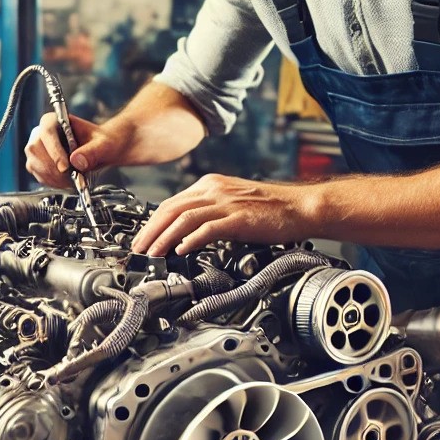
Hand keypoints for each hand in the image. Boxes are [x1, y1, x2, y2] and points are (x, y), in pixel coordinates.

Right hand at [24, 112, 127, 187]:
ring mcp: (39, 149)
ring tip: (71, 180)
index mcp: (55, 120)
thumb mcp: (104, 144)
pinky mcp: (39, 164)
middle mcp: (42, 133)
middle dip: (52, 167)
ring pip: (34, 164)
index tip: (65, 167)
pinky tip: (66, 182)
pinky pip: (39, 175)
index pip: (47, 132)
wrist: (103, 151)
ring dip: (52, 177)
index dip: (54, 150)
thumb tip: (76, 160)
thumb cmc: (102, 142)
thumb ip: (92, 151)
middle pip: (35, 149)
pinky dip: (52, 182)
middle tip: (70, 177)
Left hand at [131, 174, 317, 255]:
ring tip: (153, 254)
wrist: (300, 208)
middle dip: (150, 231)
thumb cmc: (270, 210)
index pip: (172, 203)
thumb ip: (209, 212)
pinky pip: (208, 228)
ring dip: (164, 238)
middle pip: (171, 209)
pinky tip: (181, 251)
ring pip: (184, 218)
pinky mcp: (239, 218)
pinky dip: (191, 240)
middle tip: (138, 250)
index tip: (143, 240)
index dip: (152, 223)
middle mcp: (215, 190)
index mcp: (211, 185)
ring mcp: (227, 203)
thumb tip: (184, 232)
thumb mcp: (232, 203)